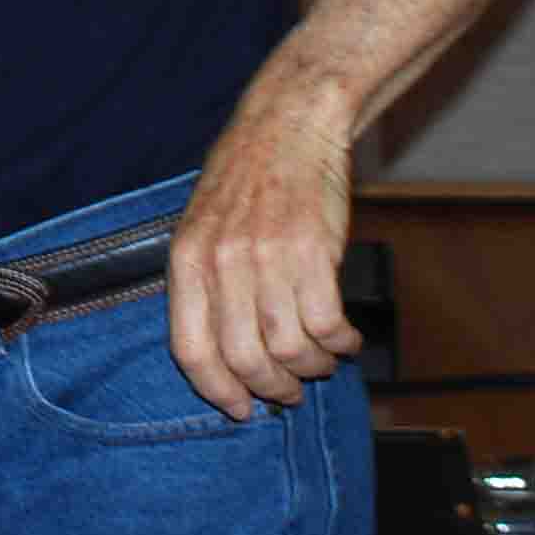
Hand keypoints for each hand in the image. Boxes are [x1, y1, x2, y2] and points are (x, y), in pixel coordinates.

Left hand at [168, 85, 363, 420]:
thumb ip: (206, 287)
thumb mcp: (202, 229)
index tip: (240, 409)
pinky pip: (327, 324)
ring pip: (290, 348)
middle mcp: (222, 263)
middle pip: (245, 359)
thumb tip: (225, 361)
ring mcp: (268, 257)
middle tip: (290, 392)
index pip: (191, 350)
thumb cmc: (246, 180)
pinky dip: (341, 343)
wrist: (288, 125)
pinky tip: (346, 338)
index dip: (218, 390)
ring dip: (312, 367)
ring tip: (322, 360)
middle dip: (272, 388)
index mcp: (187, 261)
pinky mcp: (313, 252)